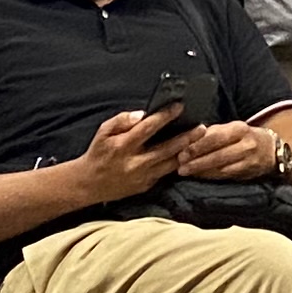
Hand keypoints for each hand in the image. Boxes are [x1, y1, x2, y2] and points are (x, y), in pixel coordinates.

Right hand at [77, 108, 192, 201]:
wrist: (89, 184)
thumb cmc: (97, 153)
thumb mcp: (102, 132)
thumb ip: (121, 120)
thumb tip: (141, 114)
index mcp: (123, 146)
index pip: (148, 128)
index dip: (165, 116)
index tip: (179, 106)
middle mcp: (135, 163)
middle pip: (167, 149)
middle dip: (186, 137)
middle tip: (202, 127)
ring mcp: (142, 177)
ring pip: (171, 164)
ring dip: (187, 152)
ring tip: (201, 141)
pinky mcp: (146, 186)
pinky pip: (166, 173)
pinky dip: (177, 163)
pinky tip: (188, 155)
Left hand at [172, 116, 283, 182]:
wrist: (273, 151)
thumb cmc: (246, 137)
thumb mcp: (233, 128)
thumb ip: (214, 132)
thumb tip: (190, 136)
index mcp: (239, 128)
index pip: (215, 137)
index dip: (197, 146)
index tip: (181, 152)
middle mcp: (246, 144)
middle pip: (217, 154)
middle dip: (196, 161)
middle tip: (179, 166)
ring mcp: (248, 160)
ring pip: (221, 167)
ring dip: (201, 171)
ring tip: (185, 172)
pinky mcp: (248, 173)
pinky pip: (226, 175)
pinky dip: (211, 176)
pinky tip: (199, 176)